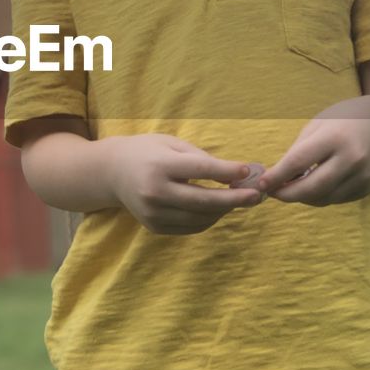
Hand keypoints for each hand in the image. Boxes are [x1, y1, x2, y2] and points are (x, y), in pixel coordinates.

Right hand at [106, 134, 263, 234]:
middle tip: (258, 195)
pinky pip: (191, 227)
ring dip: (224, 210)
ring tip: (241, 199)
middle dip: (235, 199)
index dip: (227, 172)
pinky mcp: (155, 227)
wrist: (111, 173)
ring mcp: (153, 213)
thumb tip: (234, 175)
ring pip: (200, 217)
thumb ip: (200, 157)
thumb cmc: (147, 152)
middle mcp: (155, 192)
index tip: (249, 170)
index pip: (200, 170)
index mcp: (159, 165)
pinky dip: (209, 218)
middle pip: (204, 200)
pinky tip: (219, 208)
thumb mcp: (170, 143)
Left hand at [256, 96, 369, 205]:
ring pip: (324, 198)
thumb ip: (298, 151)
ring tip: (290, 189)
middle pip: (312, 187)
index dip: (277, 176)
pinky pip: (336, 200)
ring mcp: (362, 176)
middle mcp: (351, 159)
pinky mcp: (367, 188)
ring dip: (302, 198)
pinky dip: (319, 197)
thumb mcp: (318, 125)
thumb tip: (276, 177)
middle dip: (287, 195)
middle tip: (272, 194)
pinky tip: (311, 188)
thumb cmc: (343, 122)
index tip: (261, 183)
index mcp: (334, 138)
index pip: (299, 162)